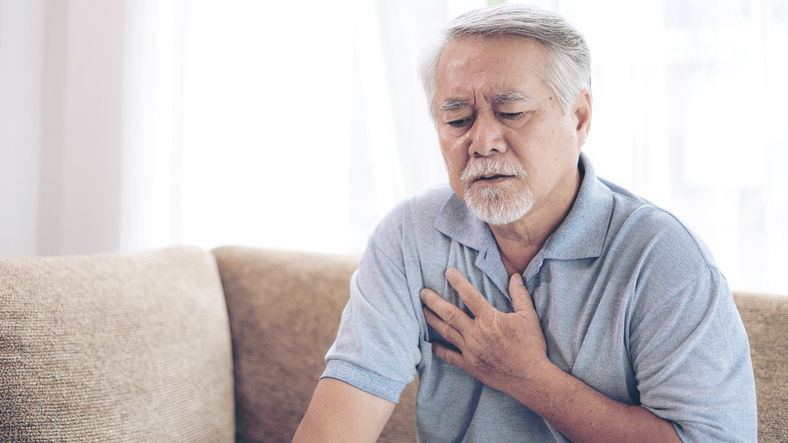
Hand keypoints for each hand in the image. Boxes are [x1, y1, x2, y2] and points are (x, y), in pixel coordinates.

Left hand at [420, 268, 550, 394]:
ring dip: (433, 320)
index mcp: (489, 319)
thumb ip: (519, 294)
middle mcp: (476, 333)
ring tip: (423, 311)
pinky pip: (450, 357)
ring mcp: (471, 350)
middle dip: (434, 301)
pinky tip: (432, 345)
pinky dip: (440, 351)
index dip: (458, 282)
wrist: (530, 378)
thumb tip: (515, 275)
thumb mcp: (529, 316)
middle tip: (422, 293)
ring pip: (446, 332)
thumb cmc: (531, 346)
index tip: (447, 272)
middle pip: (449, 314)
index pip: (469, 296)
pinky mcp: (470, 365)